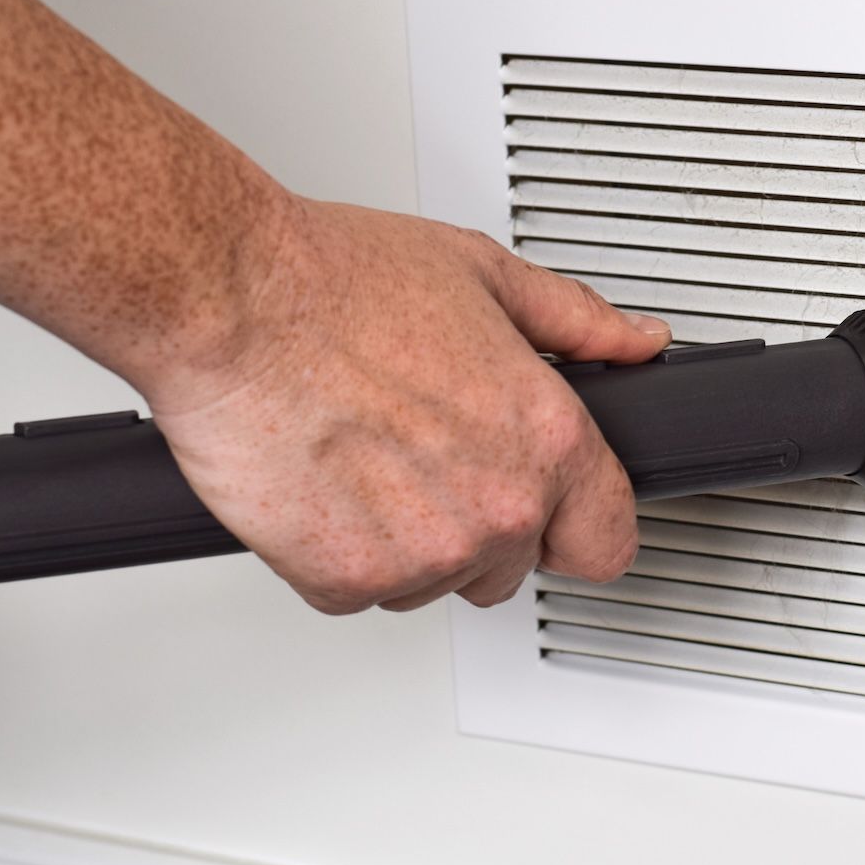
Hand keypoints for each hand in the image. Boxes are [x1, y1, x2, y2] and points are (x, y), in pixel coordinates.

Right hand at [143, 197, 669, 613]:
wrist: (230, 302)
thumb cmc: (339, 283)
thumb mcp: (486, 275)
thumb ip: (578, 321)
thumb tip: (635, 339)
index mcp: (547, 441)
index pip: (608, 542)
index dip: (580, 524)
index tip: (557, 513)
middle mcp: (496, 507)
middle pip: (514, 565)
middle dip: (480, 522)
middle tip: (427, 451)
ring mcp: (422, 555)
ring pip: (435, 581)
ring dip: (409, 538)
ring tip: (367, 452)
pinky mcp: (342, 581)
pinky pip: (359, 590)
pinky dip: (339, 550)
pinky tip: (327, 480)